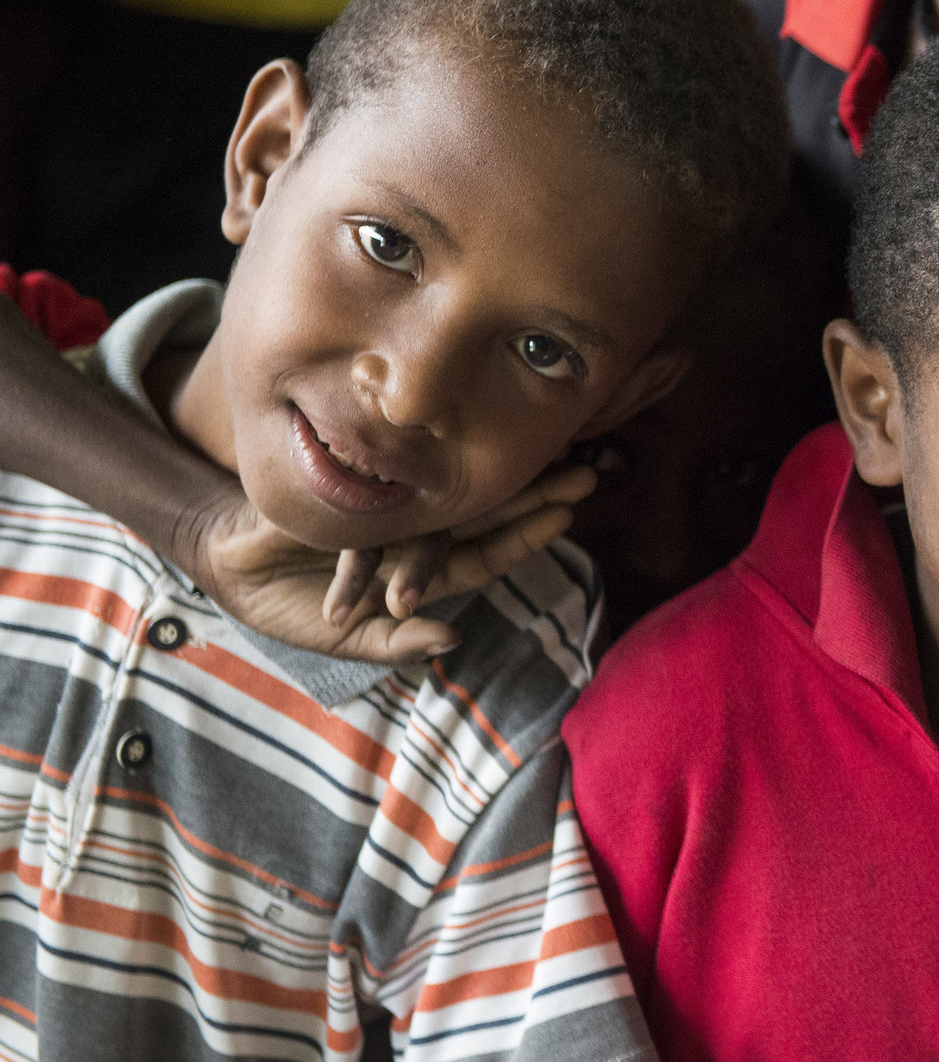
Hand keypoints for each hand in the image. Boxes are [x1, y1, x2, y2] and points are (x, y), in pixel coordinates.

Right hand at [169, 464, 594, 663]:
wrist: (229, 562)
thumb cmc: (287, 605)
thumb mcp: (344, 634)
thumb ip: (396, 642)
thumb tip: (452, 641)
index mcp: (421, 569)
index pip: (487, 551)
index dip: (525, 534)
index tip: (566, 514)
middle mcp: (417, 527)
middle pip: (486, 508)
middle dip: (535, 490)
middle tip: (587, 468)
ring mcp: (393, 496)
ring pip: (456, 478)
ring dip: (499, 464)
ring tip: (546, 440)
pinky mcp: (362, 471)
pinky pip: (403, 453)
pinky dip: (436, 440)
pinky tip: (470, 419)